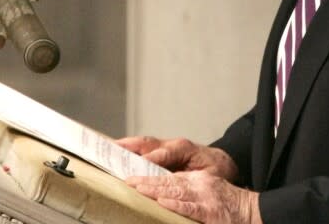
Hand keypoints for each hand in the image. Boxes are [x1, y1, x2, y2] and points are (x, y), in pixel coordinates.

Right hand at [117, 136, 238, 181]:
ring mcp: (166, 147)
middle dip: (129, 146)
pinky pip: (143, 149)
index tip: (134, 167)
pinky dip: (129, 150)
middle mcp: (172, 145)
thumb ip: (192, 178)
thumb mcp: (209, 175)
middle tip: (109, 148)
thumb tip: (175, 184)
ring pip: (142, 144)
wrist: (223, 162)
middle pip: (147, 144)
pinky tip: (116, 153)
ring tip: (106, 148)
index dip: (148, 160)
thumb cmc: (216, 169)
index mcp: (184, 148)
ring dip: (125, 146)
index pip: (162, 154)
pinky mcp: (162, 152)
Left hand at [127, 171, 260, 223]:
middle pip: (168, 181)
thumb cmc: (229, 206)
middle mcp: (200, 184)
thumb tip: (164, 197)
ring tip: (137, 188)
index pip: (170, 176)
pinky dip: (176, 204)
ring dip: (155, 189)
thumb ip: (187, 194)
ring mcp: (205, 197)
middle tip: (127, 181)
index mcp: (197, 180)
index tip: (132, 178)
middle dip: (146, 181)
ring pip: (175, 191)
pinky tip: (163, 202)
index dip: (150, 176)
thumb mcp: (208, 193)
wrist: (254, 211)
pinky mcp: (210, 212)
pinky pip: (190, 208)